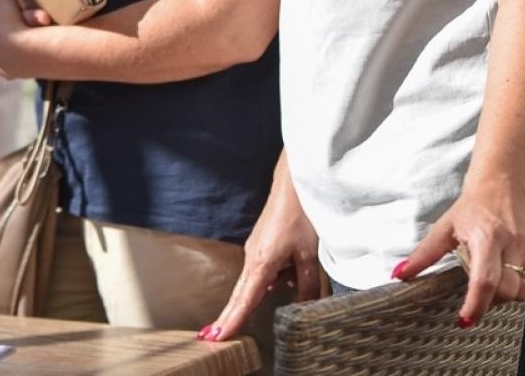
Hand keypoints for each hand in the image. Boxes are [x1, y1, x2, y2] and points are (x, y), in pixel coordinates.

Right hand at [200, 155, 322, 342]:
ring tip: (300, 264)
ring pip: (261, 278)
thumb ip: (307, 286)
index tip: (216, 336)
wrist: (293, 186)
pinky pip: (266, 266)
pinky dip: (279, 271)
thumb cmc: (299, 217)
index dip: (232, 320)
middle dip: (232, 315)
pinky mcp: (261, 244)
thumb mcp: (309, 256)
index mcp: (261, 264)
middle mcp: (252, 258)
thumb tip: (304, 308)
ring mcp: (255, 249)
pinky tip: (297, 261)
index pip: (245, 300)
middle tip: (215, 336)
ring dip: (276, 282)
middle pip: (241, 294)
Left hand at [393, 179, 524, 327]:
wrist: (502, 184)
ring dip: (507, 296)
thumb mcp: (444, 228)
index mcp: (486, 235)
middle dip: (490, 301)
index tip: (465, 319)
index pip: (484, 280)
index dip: (475, 305)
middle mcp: (513, 241)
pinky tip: (510, 275)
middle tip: (477, 294)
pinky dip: (524, 288)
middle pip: (507, 290)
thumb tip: (400, 274)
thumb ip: (423, 255)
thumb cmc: (473, 207)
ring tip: (493, 280)